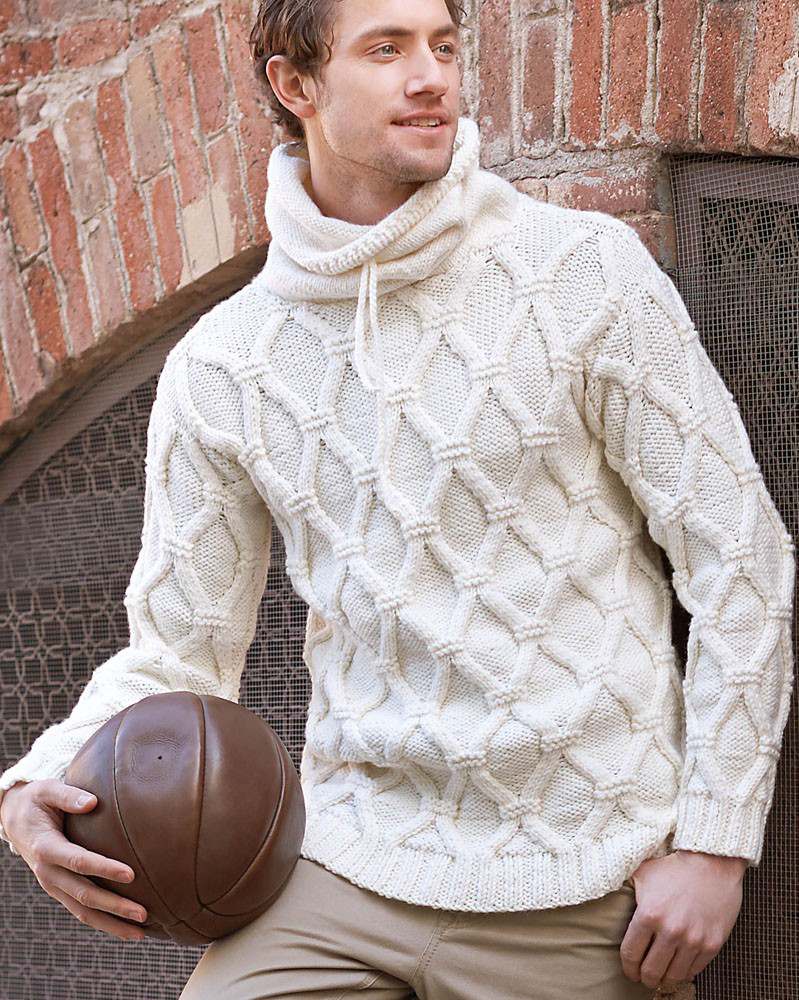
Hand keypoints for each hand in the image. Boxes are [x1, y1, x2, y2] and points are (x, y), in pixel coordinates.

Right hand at [0, 779, 147, 942]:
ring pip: (82, 911)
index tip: (131, 874)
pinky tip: (124, 926)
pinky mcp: (59, 889)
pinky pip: (80, 910)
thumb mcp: (47, 790)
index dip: (104, 869)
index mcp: (46, 848)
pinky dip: (102, 921)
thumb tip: (93, 802)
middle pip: (84, 895)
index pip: (79, 862)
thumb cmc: (36, 800)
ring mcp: (52, 884)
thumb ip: (69, 796)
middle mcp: (48, 872)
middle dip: (115, 906)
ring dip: (111, 923)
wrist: (13, 818)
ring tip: (140, 932)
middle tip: (144, 913)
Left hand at [619, 849, 746, 989]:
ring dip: (664, 979)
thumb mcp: (642, 873)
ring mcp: (693, 940)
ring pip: (673, 976)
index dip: (627, 967)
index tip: (629, 970)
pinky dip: (684, 972)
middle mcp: (670, 931)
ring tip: (660, 975)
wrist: (711, 863)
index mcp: (648, 914)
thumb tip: (601, 889)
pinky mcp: (711, 944)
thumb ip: (623, 887)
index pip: (630, 954)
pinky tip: (678, 966)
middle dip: (644, 978)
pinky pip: (694, 971)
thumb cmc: (673, 868)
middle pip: (651, 971)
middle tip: (643, 977)